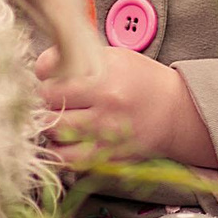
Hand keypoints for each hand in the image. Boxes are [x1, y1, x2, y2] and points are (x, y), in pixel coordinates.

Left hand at [35, 46, 217, 172]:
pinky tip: (64, 140)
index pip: (50, 72)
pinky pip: (68, 159)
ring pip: (54, 132)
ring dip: (48, 125)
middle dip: (43, 100)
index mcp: (106, 74)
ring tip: (57, 118)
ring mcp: (106, 134)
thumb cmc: (142, 81)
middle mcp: (105, 104)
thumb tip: (42, 67)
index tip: (47, 76)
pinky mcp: (107, 157)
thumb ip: (78, 58)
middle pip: (48, 103)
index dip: (42, 74)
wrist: (175, 113)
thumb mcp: (113, 57)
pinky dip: (59, 150)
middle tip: (50, 98)